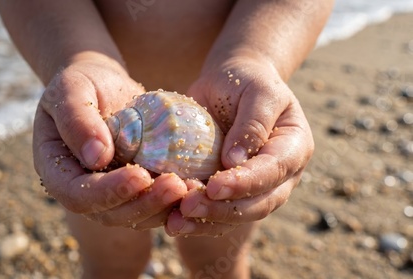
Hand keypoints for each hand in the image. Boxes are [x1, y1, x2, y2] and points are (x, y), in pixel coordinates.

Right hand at [33, 56, 186, 229]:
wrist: (103, 86)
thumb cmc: (83, 83)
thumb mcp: (72, 89)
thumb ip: (77, 120)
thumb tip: (96, 158)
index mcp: (58, 171)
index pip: (78, 195)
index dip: (108, 192)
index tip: (139, 175)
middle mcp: (84, 190)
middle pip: (110, 214)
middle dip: (144, 204)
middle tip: (176, 186)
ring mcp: (111, 193)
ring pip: (136, 215)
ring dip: (164, 207)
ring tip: (192, 187)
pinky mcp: (135, 188)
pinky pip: (155, 203)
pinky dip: (175, 200)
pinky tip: (197, 185)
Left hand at [166, 58, 313, 236]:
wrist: (229, 84)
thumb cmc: (246, 80)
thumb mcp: (257, 91)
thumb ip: (252, 123)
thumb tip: (234, 162)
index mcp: (293, 148)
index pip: (272, 171)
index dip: (245, 183)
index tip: (214, 187)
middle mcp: (279, 175)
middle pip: (257, 204)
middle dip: (222, 210)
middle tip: (188, 206)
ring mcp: (254, 187)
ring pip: (235, 216)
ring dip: (205, 222)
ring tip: (174, 222)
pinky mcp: (230, 191)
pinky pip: (216, 213)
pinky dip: (194, 220)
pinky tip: (171, 220)